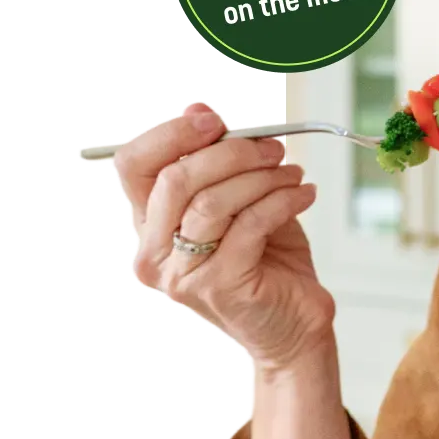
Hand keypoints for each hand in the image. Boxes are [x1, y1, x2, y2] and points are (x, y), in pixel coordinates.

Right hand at [116, 100, 334, 369]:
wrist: (295, 326)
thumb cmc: (267, 263)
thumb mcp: (240, 205)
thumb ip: (219, 167)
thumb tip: (205, 112)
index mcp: (148, 227)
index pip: (133, 167)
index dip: (170, 133)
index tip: (213, 117)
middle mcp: (153, 254)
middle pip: (175, 179)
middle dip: (230, 152)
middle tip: (273, 147)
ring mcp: (182, 274)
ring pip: (212, 201)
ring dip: (262, 176)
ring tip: (293, 174)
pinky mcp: (220, 285)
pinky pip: (250, 225)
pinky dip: (283, 200)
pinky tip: (304, 195)